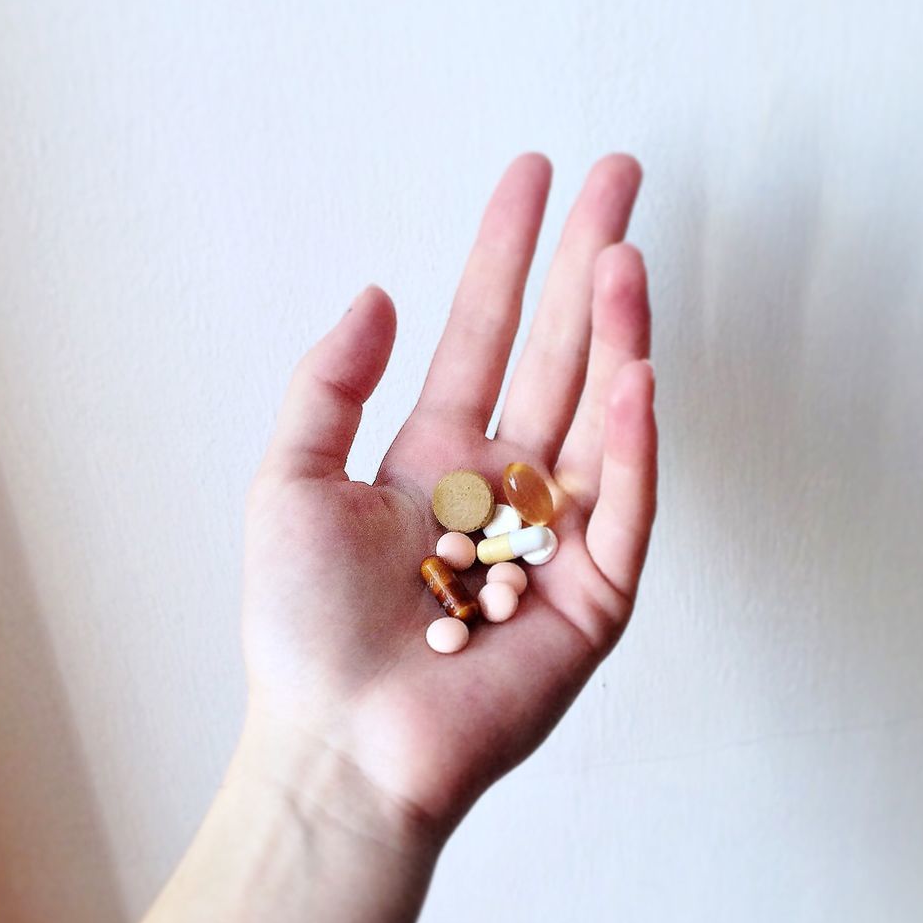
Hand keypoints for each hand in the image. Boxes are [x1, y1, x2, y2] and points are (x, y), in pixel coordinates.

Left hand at [238, 154, 655, 845]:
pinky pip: (623, 511)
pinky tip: (632, 376)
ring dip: (617, 336)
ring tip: (625, 254)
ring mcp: (556, 543)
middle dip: (588, 268)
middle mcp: (506, 492)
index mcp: (437, 461)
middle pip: (558, 358)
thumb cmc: (306, 630)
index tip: (534, 177)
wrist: (339, 745)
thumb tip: (378, 294)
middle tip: (621, 177)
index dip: (508, 256)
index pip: (485, 336)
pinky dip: (632, 447)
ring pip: (600, 421)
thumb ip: (329, 384)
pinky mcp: (593, 600)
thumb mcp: (290, 482)